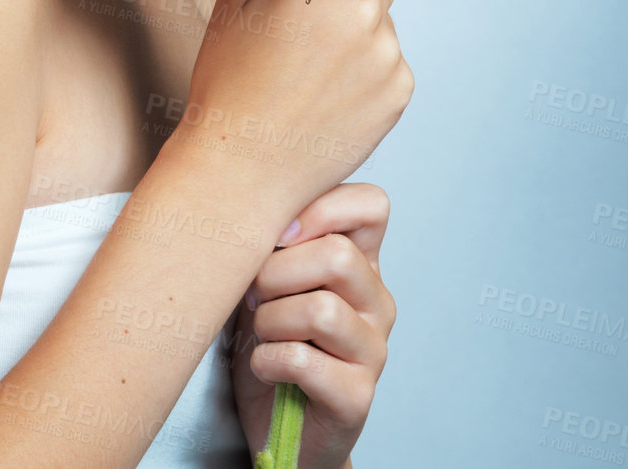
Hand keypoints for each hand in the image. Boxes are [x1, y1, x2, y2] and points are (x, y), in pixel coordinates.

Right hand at [177, 0, 413, 227]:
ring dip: (357, 26)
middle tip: (311, 10)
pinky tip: (324, 89)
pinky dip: (364, 66)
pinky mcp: (398, 93)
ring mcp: (389, 58)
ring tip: (308, 64)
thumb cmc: (230, 78)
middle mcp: (370, 17)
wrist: (241, 168)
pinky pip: (388, 58)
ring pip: (383, 17)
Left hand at [228, 181, 395, 468]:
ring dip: (270, 320)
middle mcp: (376, 301)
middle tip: (256, 295)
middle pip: (338, 256)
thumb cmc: (269, 340)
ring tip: (261, 333)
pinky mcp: (357, 396)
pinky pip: (304, 361)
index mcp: (361, 261)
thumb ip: (275, 241)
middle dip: (277, 272)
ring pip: (321, 310)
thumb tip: (251, 209)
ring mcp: (373, 350)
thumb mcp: (269, 279)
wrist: (274, 425)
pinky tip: (264, 366)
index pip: (371, 204)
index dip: (322, 207)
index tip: (279, 234)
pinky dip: (267, 360)